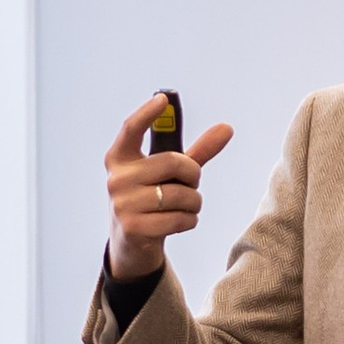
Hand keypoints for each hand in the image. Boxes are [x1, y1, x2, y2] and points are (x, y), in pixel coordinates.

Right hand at [106, 98, 232, 285]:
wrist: (131, 244)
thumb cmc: (152, 199)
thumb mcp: (171, 174)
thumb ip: (197, 152)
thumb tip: (227, 127)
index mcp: (120, 158)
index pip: (130, 129)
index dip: (146, 113)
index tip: (163, 100)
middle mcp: (117, 178)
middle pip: (173, 163)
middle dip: (193, 174)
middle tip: (192, 183)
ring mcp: (122, 204)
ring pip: (180, 194)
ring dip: (194, 202)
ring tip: (186, 207)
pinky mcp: (133, 228)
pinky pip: (180, 218)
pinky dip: (189, 220)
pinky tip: (180, 222)